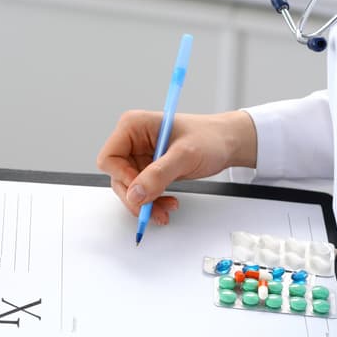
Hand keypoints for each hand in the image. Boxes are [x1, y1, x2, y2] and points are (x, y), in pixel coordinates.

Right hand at [97, 110, 256, 222]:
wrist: (227, 143)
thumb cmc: (209, 138)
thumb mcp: (185, 155)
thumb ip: (159, 174)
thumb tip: (135, 194)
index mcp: (133, 126)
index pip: (109, 158)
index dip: (123, 178)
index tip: (143, 190)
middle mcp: (133, 141)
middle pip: (118, 178)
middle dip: (136, 197)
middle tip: (154, 210)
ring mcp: (140, 156)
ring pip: (130, 189)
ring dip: (146, 204)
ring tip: (167, 209)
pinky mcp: (150, 170)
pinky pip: (143, 192)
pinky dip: (153, 202)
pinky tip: (168, 204)